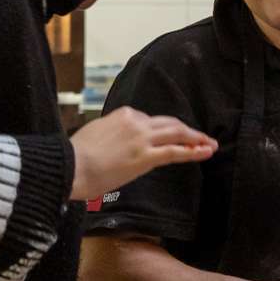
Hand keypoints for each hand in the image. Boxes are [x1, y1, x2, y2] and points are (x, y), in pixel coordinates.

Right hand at [70, 109, 215, 203]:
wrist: (70, 165)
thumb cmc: (76, 156)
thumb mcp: (96, 134)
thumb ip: (112, 134)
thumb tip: (118, 144)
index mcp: (123, 115)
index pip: (151, 121)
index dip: (165, 131)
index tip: (173, 138)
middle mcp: (136, 122)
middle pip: (169, 123)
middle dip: (187, 130)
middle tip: (202, 137)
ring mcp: (142, 139)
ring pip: (177, 134)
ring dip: (196, 138)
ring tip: (210, 144)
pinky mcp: (146, 157)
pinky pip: (176, 151)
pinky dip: (194, 151)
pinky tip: (205, 152)